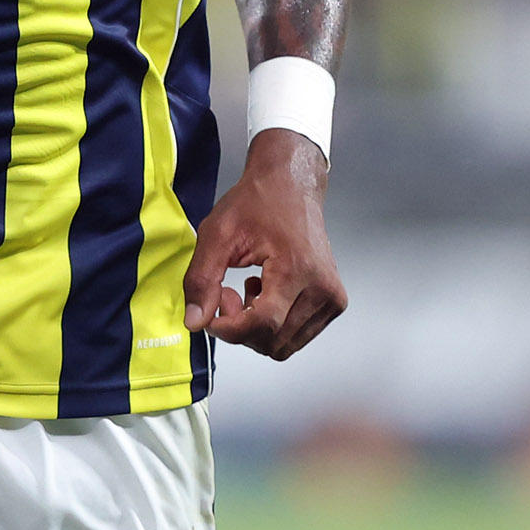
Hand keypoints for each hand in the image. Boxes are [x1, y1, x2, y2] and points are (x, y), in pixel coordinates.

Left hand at [180, 128, 345, 359]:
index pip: (263, 325)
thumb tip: (195, 322)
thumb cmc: (258, 201)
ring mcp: (332, 298)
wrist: (292, 185)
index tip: (210, 315)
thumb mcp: (217, 234)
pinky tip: (263, 292)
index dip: (229, 329)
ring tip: (246, 290)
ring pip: (284, 344)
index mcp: (298, 269)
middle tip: (225, 294)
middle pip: (273, 341)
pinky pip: (295, 335)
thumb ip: (202, 279)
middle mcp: (323, 289)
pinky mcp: (333, 302)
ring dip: (255, 328)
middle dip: (240, 328)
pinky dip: (272, 324)